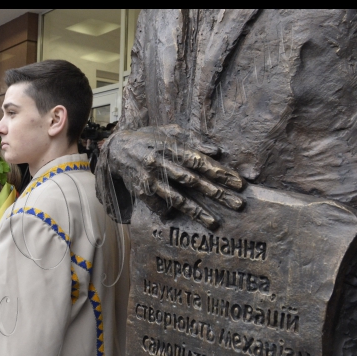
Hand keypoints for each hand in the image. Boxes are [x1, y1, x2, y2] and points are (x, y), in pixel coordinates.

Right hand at [99, 125, 244, 229]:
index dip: (220, 172)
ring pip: (177, 198)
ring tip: (214, 223)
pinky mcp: (141, 191)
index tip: (239, 183)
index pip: (200, 161)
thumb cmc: (149, 139)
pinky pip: (158, 205)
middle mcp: (161, 163)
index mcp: (170, 147)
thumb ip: (193, 138)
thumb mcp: (169, 132)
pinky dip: (168, 212)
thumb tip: (216, 151)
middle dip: (217, 193)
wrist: (117, 149)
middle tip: (237, 205)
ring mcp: (150, 179)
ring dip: (197, 212)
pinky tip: (178, 220)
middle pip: (193, 181)